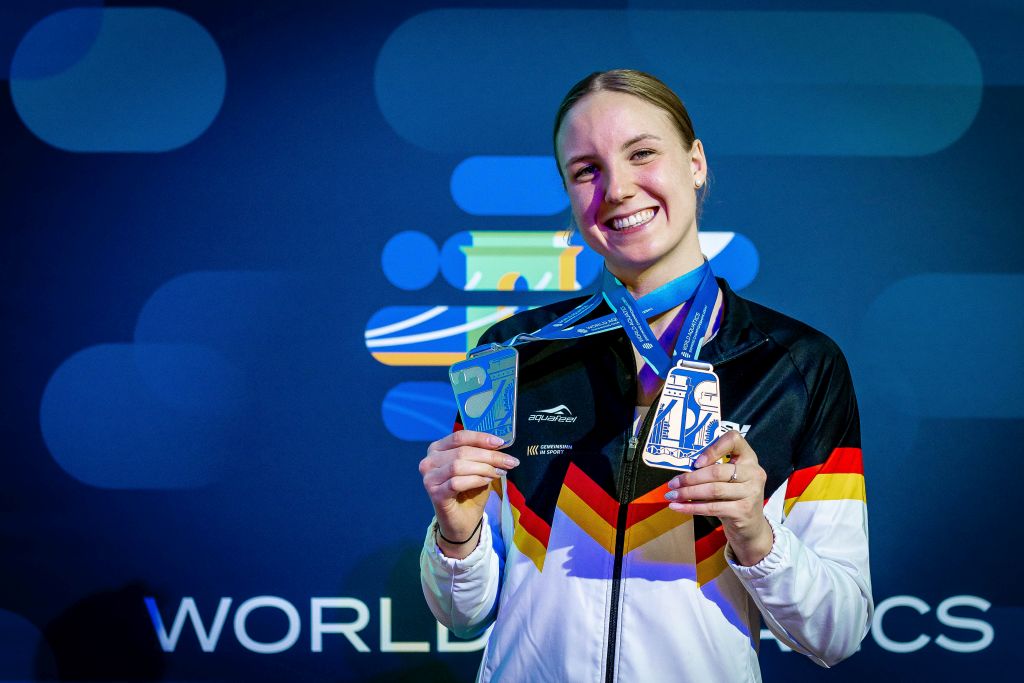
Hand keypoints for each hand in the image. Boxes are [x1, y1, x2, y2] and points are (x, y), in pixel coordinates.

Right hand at [419, 430, 519, 558]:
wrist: (461, 523)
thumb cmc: (469, 493)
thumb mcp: (479, 469)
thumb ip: (483, 455)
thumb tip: (499, 444)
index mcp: (438, 449)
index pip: (459, 437)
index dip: (481, 438)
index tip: (501, 443)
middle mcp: (429, 461)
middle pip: (462, 451)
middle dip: (489, 456)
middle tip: (509, 462)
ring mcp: (429, 478)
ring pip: (459, 465)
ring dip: (484, 468)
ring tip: (499, 473)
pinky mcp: (434, 493)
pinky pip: (456, 482)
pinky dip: (475, 480)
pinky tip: (487, 482)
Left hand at [663, 430, 772, 565]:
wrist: (750, 526)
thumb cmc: (733, 496)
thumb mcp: (728, 478)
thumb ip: (712, 469)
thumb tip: (681, 469)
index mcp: (748, 457)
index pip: (734, 440)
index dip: (713, 449)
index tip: (695, 462)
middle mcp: (754, 473)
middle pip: (717, 471)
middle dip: (690, 478)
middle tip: (672, 483)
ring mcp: (751, 493)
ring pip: (713, 490)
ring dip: (688, 493)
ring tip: (672, 495)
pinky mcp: (744, 511)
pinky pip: (712, 507)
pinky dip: (692, 507)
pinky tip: (678, 507)